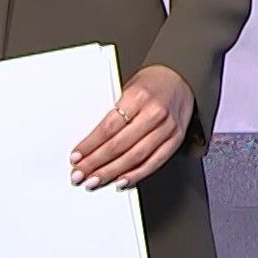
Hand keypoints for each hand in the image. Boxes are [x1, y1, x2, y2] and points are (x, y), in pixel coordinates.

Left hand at [70, 64, 193, 190]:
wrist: (181, 77)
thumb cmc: (152, 83)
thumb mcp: (128, 88)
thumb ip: (114, 113)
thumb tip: (91, 141)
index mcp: (139, 96)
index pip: (109, 127)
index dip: (90, 145)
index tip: (76, 156)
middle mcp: (155, 112)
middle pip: (119, 145)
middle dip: (96, 163)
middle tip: (79, 173)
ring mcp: (168, 127)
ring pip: (135, 157)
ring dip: (112, 172)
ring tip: (95, 180)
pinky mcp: (176, 138)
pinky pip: (154, 162)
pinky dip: (137, 174)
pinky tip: (121, 181)